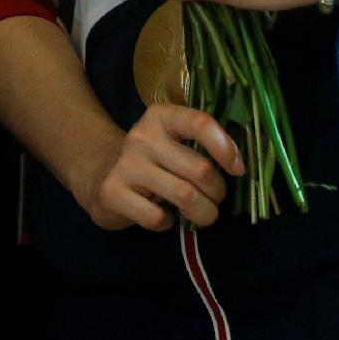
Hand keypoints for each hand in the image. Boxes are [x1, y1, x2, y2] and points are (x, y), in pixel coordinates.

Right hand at [77, 102, 242, 231]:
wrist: (99, 173)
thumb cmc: (153, 157)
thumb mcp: (173, 139)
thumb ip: (201, 143)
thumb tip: (239, 165)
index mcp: (163, 116)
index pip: (201, 124)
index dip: (226, 149)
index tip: (238, 170)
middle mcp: (142, 137)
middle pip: (200, 169)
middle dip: (218, 191)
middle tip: (218, 198)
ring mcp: (125, 165)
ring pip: (184, 196)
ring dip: (203, 212)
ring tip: (205, 214)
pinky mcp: (112, 193)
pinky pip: (156, 217)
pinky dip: (169, 223)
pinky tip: (166, 217)